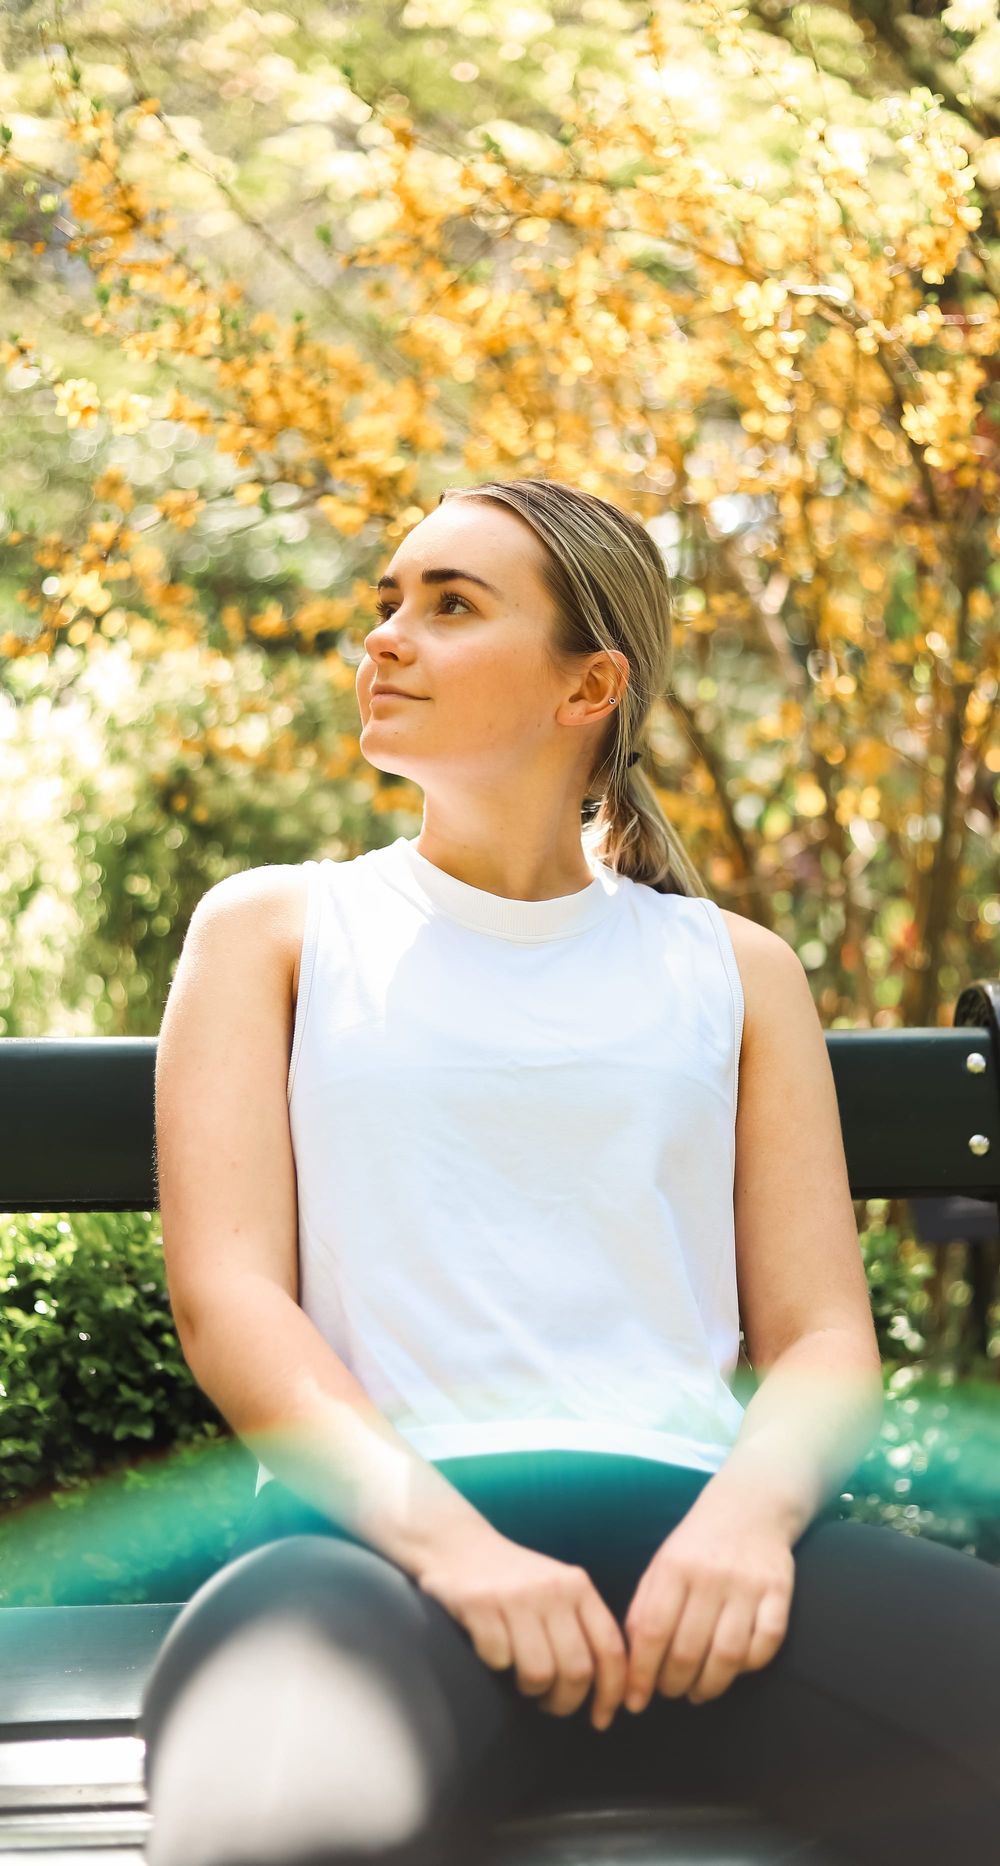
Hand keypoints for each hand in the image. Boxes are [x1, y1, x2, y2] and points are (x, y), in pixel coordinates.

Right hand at [416, 1524, 627, 1730]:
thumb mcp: (557, 1589)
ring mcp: (516, 1596)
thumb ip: (582, 1624)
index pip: (610, 1649)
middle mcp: (553, 1589)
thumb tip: (610, 1687)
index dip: (612, 1693)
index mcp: (578, 1587)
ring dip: (530, 1690)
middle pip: (577, 1671)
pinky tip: (493, 1653)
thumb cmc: (513, 1580)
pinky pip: (499, 1661)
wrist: (458, 1544)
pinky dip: (496, 1666)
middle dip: (565, 1703)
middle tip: (551, 1705)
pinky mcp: (481, 1604)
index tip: (602, 1719)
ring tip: (522, 1681)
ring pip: (540, 1674)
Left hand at [621, 1494, 794, 1709]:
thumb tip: (630, 1667)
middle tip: (670, 1692)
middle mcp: (710, 1575)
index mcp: (674, 1567)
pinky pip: (766, 1644)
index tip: (635, 1702)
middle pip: (689, 1650)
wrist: (749, 1507)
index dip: (642, 1674)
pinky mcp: (779, 1591)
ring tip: (698, 1692)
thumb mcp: (661, 1567)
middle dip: (674, 1685)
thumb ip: (643, 1611)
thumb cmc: (696, 1546)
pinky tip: (733, 1669)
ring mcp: (747, 1584)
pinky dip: (749, 1667)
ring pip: (729, 1655)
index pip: (653, 1632)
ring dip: (710, 1686)